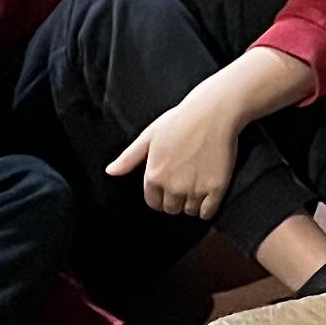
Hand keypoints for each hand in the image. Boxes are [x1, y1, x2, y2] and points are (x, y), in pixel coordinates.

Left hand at [108, 87, 247, 221]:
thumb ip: (129, 157)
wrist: (213, 112)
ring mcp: (195, 188)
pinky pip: (208, 212)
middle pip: (171, 209)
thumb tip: (110, 171)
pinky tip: (208, 195)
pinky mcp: (216, 188)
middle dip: (175, 201)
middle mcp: (172, 186)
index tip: (168, 189)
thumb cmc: (180, 120)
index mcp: (154, 175)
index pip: (153, 202)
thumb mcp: (149, 135)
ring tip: (197, 187)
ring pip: (189, 211)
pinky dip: (207, 208)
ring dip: (192, 203)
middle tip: (184, 185)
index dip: (160, 197)